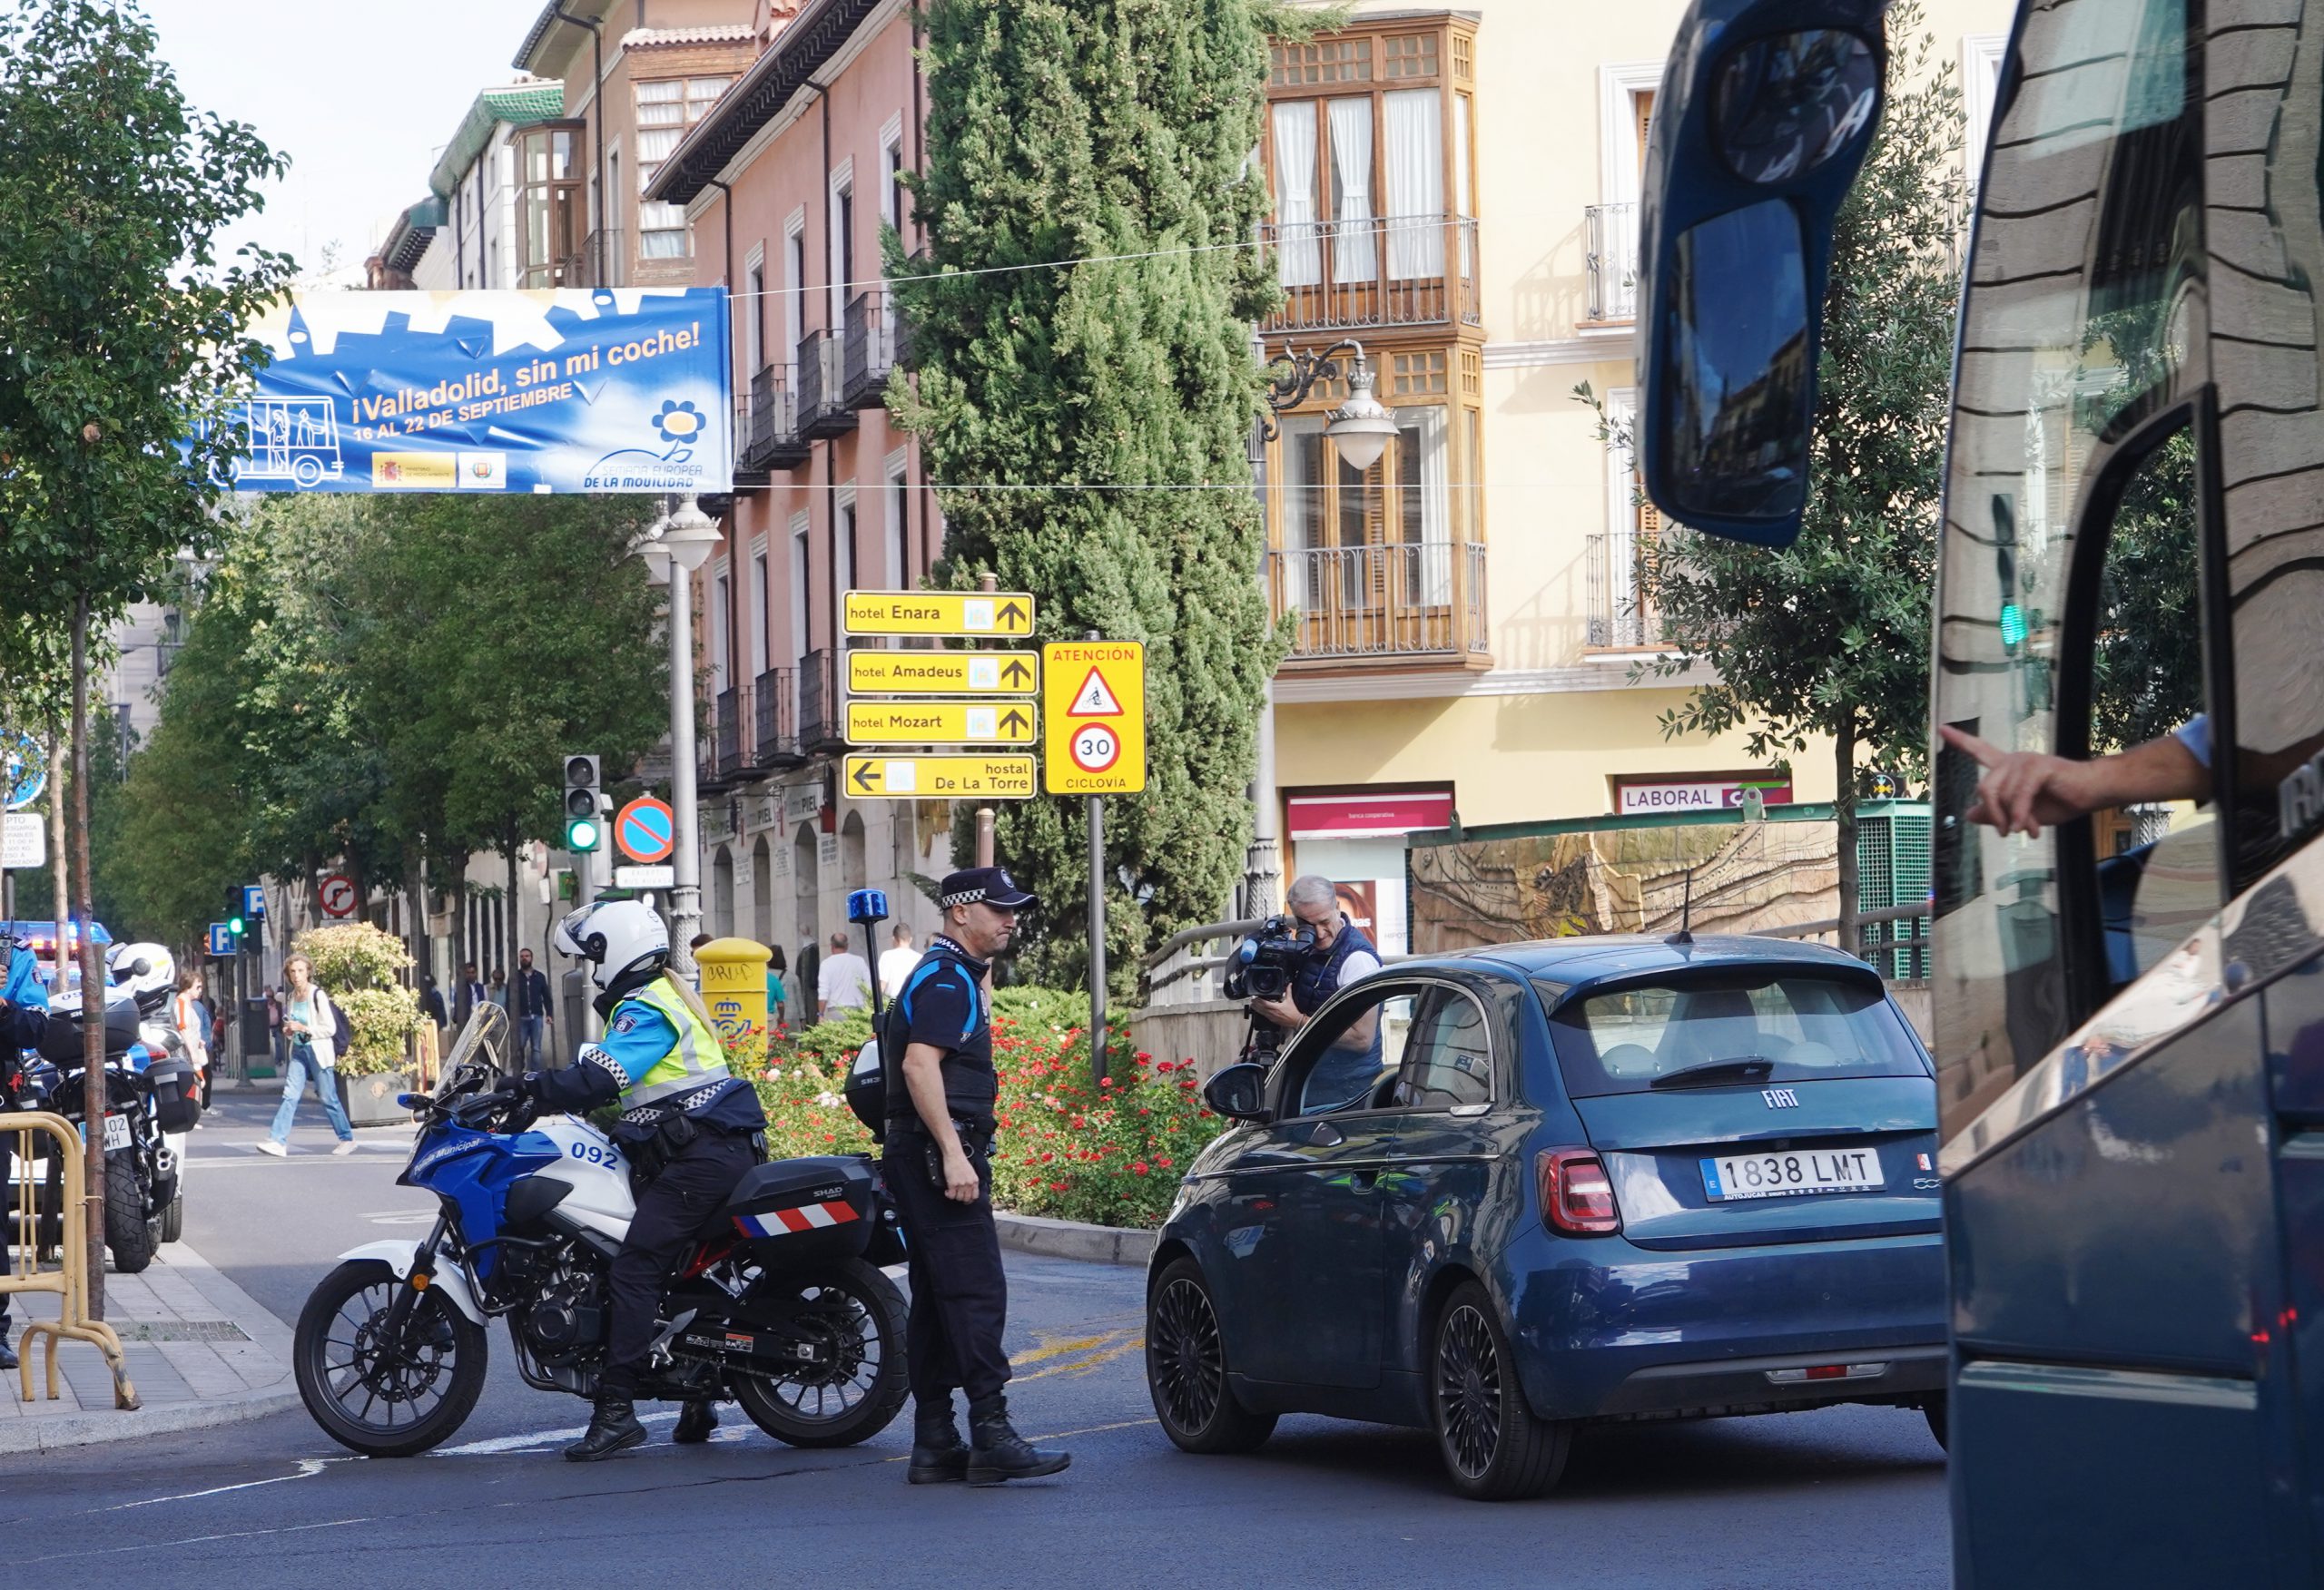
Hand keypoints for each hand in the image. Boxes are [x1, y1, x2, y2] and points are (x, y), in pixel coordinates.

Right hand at [942, 1148, 979, 1202]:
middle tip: (957, 1197)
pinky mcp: (952, 1184)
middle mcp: (969, 1184)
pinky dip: (948, 1195)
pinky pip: (951, 1195)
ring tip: (952, 1192)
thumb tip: (969, 1189)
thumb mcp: (971, 1172)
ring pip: (959, 1198)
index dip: (970, 1200)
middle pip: (967, 1199)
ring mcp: (961, 1185)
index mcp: (975, 1181)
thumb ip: (971, 1181)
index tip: (966, 1200)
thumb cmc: (961, 1161)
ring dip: (955, 1197)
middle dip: (962, 1199)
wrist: (954, 1155)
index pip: (975, 1196)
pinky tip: (947, 1191)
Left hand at [1252, 993, 1301, 1029]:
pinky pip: (1264, 1016)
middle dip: (1256, 1004)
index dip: (1259, 1001)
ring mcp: (1272, 1017)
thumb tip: (1289, 985)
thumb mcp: (1290, 1000)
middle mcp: (1273, 1013)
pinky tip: (1258, 1011)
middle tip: (1252, 1000)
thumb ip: (1288, 991)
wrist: (1295, 1021)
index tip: (1256, 997)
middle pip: (1261, 1008)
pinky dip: (1260, 1013)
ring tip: (1252, 1005)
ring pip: (1261, 1013)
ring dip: (1256, 1009)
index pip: (1265, 1004)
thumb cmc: (1293, 1012)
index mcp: (1276, 1007)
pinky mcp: (1272, 1020)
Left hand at [1940, 725, 2093, 836]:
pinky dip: (2021, 815)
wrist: (2094, 793)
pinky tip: (2029, 829)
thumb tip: (1968, 814)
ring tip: (2028, 830)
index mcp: (2009, 767)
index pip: (1979, 751)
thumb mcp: (2021, 813)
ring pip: (2001, 795)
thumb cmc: (2062, 801)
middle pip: (1984, 788)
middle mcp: (2014, 760)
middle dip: (1993, 815)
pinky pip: (2019, 796)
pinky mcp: (2039, 767)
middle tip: (2007, 833)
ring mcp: (2026, 761)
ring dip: (2012, 819)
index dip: (1960, 740)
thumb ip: (1996, 813)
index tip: (1941, 727)